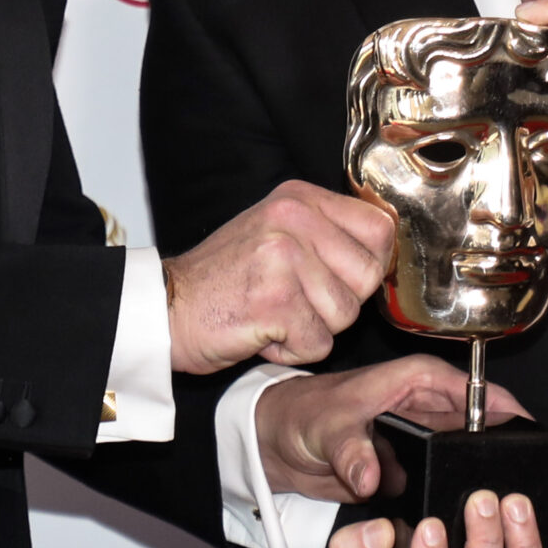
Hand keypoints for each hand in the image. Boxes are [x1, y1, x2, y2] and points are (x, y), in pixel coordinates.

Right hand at [162, 180, 393, 374]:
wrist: (164, 309)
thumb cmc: (222, 281)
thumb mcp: (274, 234)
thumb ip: (325, 235)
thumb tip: (384, 255)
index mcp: (298, 198)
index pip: (379, 228)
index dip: (367, 264)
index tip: (337, 279)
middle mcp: (293, 218)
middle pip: (369, 275)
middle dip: (340, 303)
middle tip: (296, 301)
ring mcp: (283, 257)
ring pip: (345, 314)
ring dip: (313, 329)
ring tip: (273, 314)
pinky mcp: (275, 301)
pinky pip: (319, 343)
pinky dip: (292, 350)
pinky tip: (261, 331)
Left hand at [253, 356, 530, 501]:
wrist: (275, 442)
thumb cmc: (300, 414)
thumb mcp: (326, 428)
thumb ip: (350, 451)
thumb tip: (371, 477)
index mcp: (416, 379)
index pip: (477, 389)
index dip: (508, 410)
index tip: (535, 436)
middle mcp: (426, 406)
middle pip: (481, 427)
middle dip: (498, 454)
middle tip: (516, 487)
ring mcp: (422, 439)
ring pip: (466, 457)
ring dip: (476, 479)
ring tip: (495, 507)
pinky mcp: (413, 467)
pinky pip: (444, 480)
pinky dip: (453, 495)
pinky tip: (466, 518)